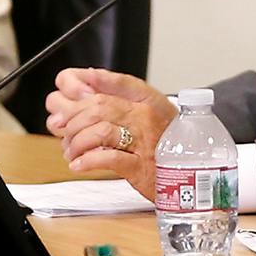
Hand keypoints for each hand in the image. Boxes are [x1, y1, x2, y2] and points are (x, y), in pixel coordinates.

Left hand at [47, 67, 174, 198]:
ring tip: (71, 151)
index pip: (108, 82)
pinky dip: (87, 161)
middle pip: (97, 107)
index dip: (80, 85)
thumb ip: (114, 94)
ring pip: (100, 131)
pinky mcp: (141, 167)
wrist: (194, 173)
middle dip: (71, 119)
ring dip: (76, 142)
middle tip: (61, 130)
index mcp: (145, 99)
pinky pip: (108, 158)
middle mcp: (145, 116)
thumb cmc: (165, 142)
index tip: (66, 96)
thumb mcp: (144, 111)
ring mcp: (144, 141)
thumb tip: (79, 83)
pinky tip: (79, 164)